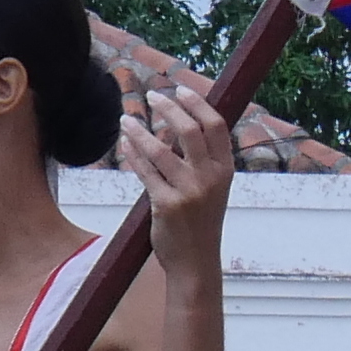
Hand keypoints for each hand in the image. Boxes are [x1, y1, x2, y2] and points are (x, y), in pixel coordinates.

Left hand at [122, 82, 235, 266]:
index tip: (179, 88)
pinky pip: (145, 172)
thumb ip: (202, 160)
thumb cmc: (201, 221)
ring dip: (139, 131)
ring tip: (125, 119)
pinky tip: (125, 144)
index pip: (215, 126)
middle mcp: (210, 178)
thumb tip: (179, 124)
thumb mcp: (213, 188)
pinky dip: (133, 155)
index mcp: (226, 170)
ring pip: (160, 150)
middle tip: (152, 95)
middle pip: (189, 130)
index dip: (197, 103)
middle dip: (168, 108)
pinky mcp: (166, 205)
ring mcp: (188, 192)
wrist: (196, 261)